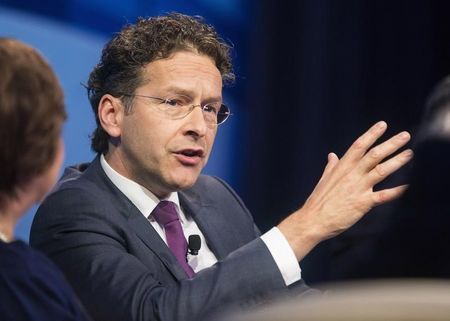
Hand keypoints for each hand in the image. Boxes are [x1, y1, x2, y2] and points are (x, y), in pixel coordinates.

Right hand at [278, 121, 412, 260]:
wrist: (313, 220)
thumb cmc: (318, 201)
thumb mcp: (324, 180)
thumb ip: (331, 167)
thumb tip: (332, 155)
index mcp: (342, 167)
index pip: (359, 146)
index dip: (371, 134)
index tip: (382, 125)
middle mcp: (351, 175)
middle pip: (374, 155)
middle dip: (391, 144)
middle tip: (405, 135)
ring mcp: (358, 188)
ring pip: (381, 170)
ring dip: (397, 161)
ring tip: (410, 153)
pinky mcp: (363, 203)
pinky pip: (383, 195)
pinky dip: (397, 191)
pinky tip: (409, 186)